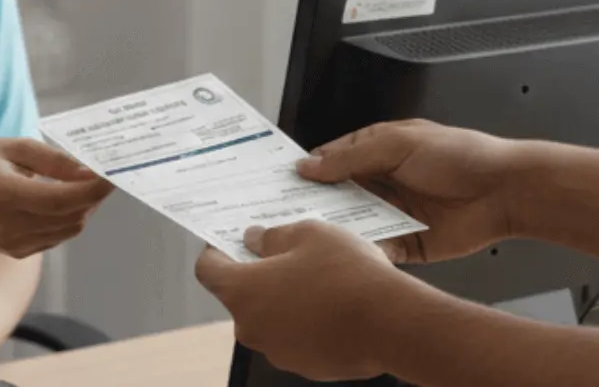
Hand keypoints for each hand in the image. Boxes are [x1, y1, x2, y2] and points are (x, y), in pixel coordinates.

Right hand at [0, 138, 113, 257]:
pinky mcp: (17, 252)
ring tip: (80, 183)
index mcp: (4, 195)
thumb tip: (89, 173)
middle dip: (94, 196)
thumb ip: (53, 160)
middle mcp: (9, 225)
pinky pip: (57, 236)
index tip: (113, 174)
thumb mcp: (13, 147)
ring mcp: (12, 243)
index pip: (60, 200)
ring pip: (69, 229)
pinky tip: (59, 199)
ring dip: (84, 207)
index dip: (92, 190)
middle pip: (70, 217)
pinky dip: (68, 218)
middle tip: (101, 172)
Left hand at [196, 222, 416, 381]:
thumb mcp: (309, 233)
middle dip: (259, 274)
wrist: (390, 322)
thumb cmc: (346, 272)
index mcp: (243, 291)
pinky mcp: (305, 366)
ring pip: (271, 317)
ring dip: (285, 299)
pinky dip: (306, 321)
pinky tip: (334, 303)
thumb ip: (274, 236)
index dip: (215, 251)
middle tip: (287, 251)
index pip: (208, 270)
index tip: (228, 239)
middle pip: (242, 296)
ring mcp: (278, 351)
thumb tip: (257, 240)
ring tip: (319, 276)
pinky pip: (296, 337)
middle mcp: (252, 327)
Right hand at [297, 119, 524, 263]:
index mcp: (379, 151)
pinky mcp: (407, 244)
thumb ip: (352, 156)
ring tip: (308, 239)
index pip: (332, 160)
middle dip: (315, 205)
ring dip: (337, 230)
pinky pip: (377, 250)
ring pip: (354, 225)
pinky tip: (347, 256)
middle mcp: (383, 183)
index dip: (307, 171)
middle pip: (338, 196)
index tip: (278, 183)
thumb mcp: (398, 144)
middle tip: (282, 215)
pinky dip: (364, 252)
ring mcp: (394, 214)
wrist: (503, 190)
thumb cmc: (460, 155)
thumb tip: (310, 165)